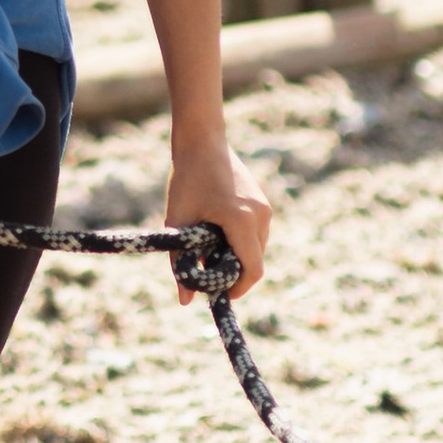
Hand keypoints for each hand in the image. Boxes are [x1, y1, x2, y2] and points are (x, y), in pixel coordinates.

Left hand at [164, 126, 271, 299]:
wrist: (202, 141)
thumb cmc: (186, 180)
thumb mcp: (178, 224)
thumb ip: (180, 264)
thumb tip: (186, 301)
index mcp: (242, 221)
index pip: (252, 270)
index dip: (237, 288)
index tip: (218, 294)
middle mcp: (260, 216)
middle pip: (255, 261)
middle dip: (234, 273)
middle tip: (206, 271)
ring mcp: (264, 208)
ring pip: (257, 248)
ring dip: (237, 256)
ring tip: (208, 249)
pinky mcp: (262, 202)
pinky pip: (256, 233)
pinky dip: (240, 242)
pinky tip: (216, 232)